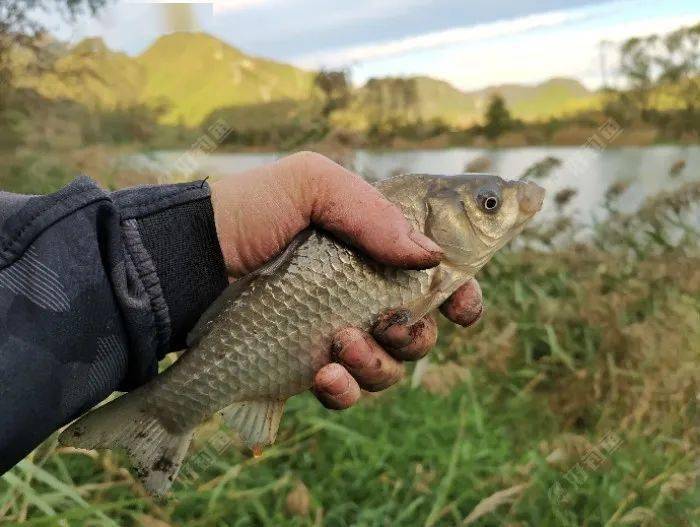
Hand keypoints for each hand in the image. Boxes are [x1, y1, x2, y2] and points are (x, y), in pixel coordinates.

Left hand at [210, 152, 482, 408]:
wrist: (189, 259)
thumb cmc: (248, 212)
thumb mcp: (310, 184)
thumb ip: (374, 212)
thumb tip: (429, 257)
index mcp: (372, 251)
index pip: (435, 278)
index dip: (461, 295)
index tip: (463, 306)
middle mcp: (361, 296)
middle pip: (421, 332)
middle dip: (416, 336)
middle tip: (388, 323)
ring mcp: (336, 335)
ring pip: (389, 368)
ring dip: (377, 363)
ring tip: (339, 343)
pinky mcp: (307, 367)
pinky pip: (346, 393)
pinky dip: (344, 390)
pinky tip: (322, 375)